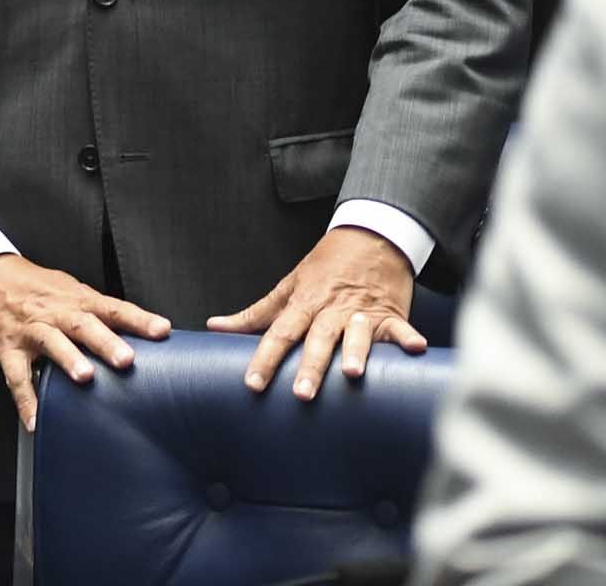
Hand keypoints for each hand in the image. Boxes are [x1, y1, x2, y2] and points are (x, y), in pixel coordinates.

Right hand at [0, 254, 170, 431]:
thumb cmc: (34, 289)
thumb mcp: (68, 292)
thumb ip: (100, 313)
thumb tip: (143, 336)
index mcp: (76, 299)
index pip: (112, 307)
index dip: (138, 319)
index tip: (161, 331)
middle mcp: (55, 312)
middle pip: (82, 324)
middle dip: (105, 341)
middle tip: (126, 359)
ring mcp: (29, 330)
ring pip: (50, 342)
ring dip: (68, 359)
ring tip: (85, 378)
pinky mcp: (6, 347)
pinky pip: (15, 374)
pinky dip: (25, 399)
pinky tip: (35, 420)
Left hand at [208, 226, 421, 399]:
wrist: (368, 237)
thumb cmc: (324, 268)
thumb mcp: (288, 286)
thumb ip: (255, 313)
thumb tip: (214, 326)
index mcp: (304, 303)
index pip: (279, 333)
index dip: (264, 358)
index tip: (253, 384)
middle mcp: (331, 309)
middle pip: (317, 338)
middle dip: (309, 366)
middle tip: (301, 394)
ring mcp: (362, 310)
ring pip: (357, 332)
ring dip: (355, 351)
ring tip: (352, 373)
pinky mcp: (391, 313)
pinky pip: (400, 327)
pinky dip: (408, 336)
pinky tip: (416, 348)